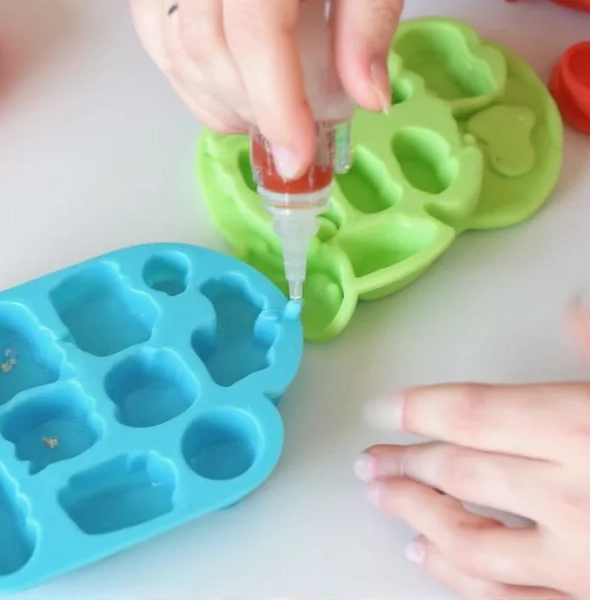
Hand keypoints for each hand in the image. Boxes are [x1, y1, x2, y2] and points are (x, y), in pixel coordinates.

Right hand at [129, 0, 401, 178]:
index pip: (256, 29)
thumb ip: (369, 18)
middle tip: (289, 137)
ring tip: (259, 119)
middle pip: (206, 45)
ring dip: (215, 101)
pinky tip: (224, 93)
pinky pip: (154, 34)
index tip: (298, 156)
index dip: (277, 102)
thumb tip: (368, 96)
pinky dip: (187, 77)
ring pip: (171, 46)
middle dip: (249, 108)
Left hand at [355, 303, 589, 599]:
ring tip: (379, 497)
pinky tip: (424, 557)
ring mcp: (580, 561)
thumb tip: (571, 308)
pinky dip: (457, 578)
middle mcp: (571, 495)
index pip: (473, 413)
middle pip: (460, 474)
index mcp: (583, 429)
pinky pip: (507, 597)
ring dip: (415, 515)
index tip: (380, 410)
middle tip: (368, 459)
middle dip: (408, 463)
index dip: (418, 409)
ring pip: (469, 540)